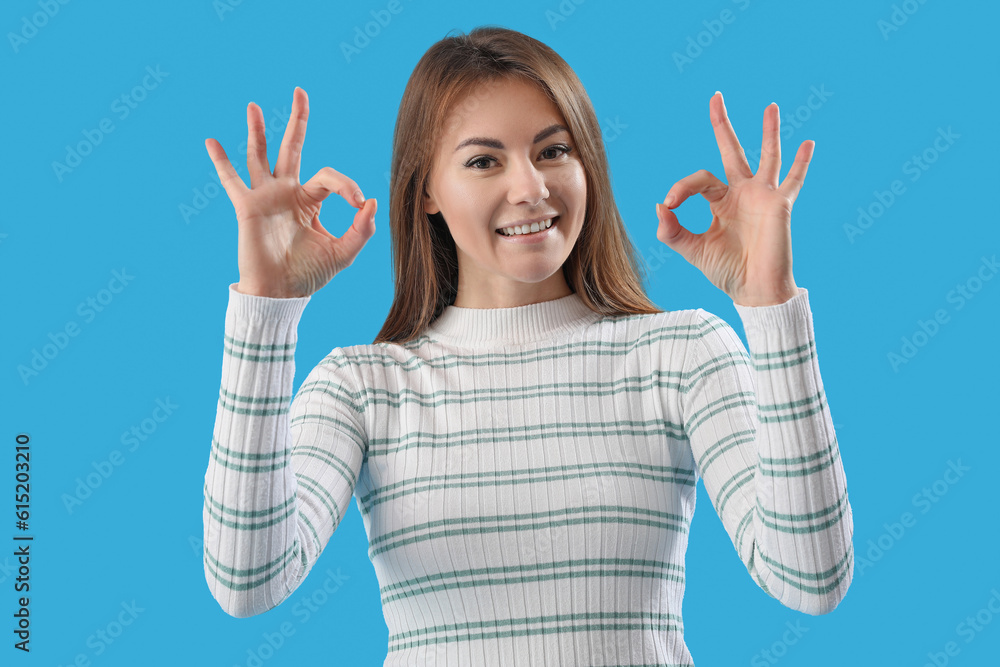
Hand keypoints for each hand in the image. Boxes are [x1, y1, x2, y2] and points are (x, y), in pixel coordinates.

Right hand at [205, 87, 376, 297]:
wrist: (280, 294)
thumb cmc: (309, 275)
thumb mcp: (343, 253)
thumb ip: (362, 230)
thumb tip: (371, 202)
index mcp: (309, 201)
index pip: (330, 178)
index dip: (348, 186)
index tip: (360, 204)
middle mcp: (286, 193)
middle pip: (293, 147)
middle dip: (297, 120)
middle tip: (300, 91)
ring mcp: (265, 197)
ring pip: (261, 155)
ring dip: (258, 130)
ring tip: (254, 106)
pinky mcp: (247, 207)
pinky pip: (232, 180)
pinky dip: (221, 161)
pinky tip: (211, 141)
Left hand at [654, 92, 813, 306]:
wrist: (754, 290)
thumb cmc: (727, 271)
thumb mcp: (693, 250)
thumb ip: (671, 231)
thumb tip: (658, 205)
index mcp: (720, 202)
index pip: (698, 180)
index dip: (680, 188)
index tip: (668, 205)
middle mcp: (741, 193)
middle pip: (731, 151)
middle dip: (723, 125)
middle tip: (716, 96)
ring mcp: (762, 196)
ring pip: (766, 156)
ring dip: (768, 131)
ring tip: (770, 106)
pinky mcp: (780, 206)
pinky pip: (793, 181)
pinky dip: (802, 164)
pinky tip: (808, 143)